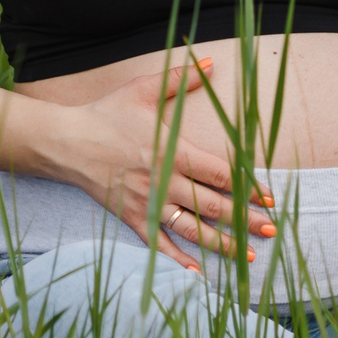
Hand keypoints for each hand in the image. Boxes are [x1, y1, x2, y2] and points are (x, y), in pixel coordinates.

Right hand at [51, 56, 276, 270]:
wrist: (66, 142)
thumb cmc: (107, 114)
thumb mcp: (142, 90)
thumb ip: (179, 79)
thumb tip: (210, 62)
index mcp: (172, 151)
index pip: (220, 174)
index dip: (248, 187)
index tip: (269, 198)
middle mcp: (164, 181)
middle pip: (214, 205)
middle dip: (246, 220)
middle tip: (271, 230)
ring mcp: (148, 203)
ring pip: (192, 229)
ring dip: (222, 245)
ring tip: (248, 257)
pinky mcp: (132, 217)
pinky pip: (159, 245)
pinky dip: (178, 261)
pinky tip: (199, 275)